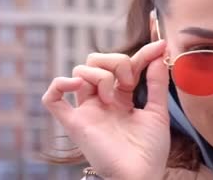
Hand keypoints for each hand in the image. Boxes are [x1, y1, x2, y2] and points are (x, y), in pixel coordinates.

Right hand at [42, 40, 170, 179]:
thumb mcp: (158, 111)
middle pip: (97, 61)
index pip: (125, 65)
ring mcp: (87, 111)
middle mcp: (102, 102)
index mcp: (122, 99)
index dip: (142, 53)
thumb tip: (159, 53)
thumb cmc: (150, 151)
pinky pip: (52, 99)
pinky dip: (60, 84)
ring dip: (99, 74)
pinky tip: (78, 85)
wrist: (140, 176)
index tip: (160, 46)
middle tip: (130, 81)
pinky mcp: (75, 123)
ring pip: (79, 71)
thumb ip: (157, 83)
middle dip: (116, 61)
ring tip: (112, 97)